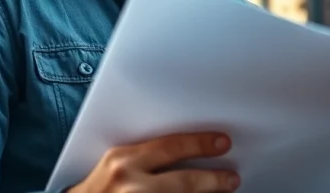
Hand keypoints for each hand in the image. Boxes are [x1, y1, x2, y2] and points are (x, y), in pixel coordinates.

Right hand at [69, 131, 239, 192]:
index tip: (222, 142)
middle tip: (231, 178)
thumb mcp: (115, 162)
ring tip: (223, 191)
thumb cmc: (98, 186)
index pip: (171, 147)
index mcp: (123, 160)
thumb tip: (184, 148)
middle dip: (213, 180)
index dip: (200, 144)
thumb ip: (144, 154)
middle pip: (184, 182)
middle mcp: (130, 184)